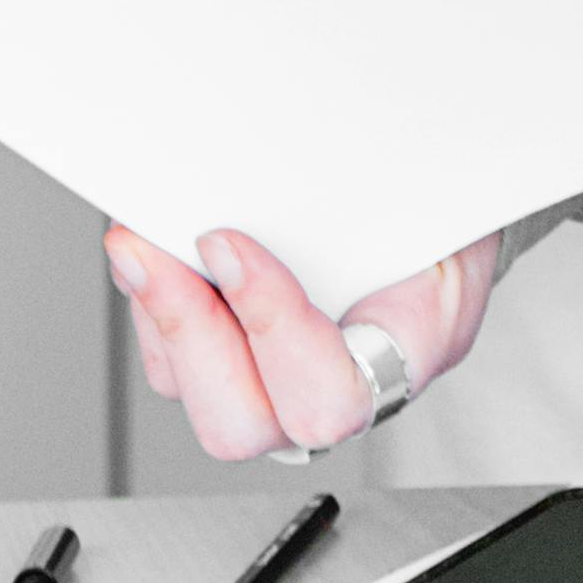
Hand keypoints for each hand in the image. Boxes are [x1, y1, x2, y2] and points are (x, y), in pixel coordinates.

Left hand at [103, 222, 498, 459]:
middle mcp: (331, 392)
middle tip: (155, 252)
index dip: (272, 327)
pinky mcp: (230, 361)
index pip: (330, 396)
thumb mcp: (435, 199)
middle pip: (241, 424)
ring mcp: (275, 385)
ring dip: (156, 315)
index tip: (229, 245)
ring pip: (192, 395)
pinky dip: (150, 304)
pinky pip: (172, 363)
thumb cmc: (444, 213)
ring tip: (138, 240)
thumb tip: (304, 159)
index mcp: (403, 360)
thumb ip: (388, 202)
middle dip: (186, 332)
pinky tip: (149, 249)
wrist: (441, 221)